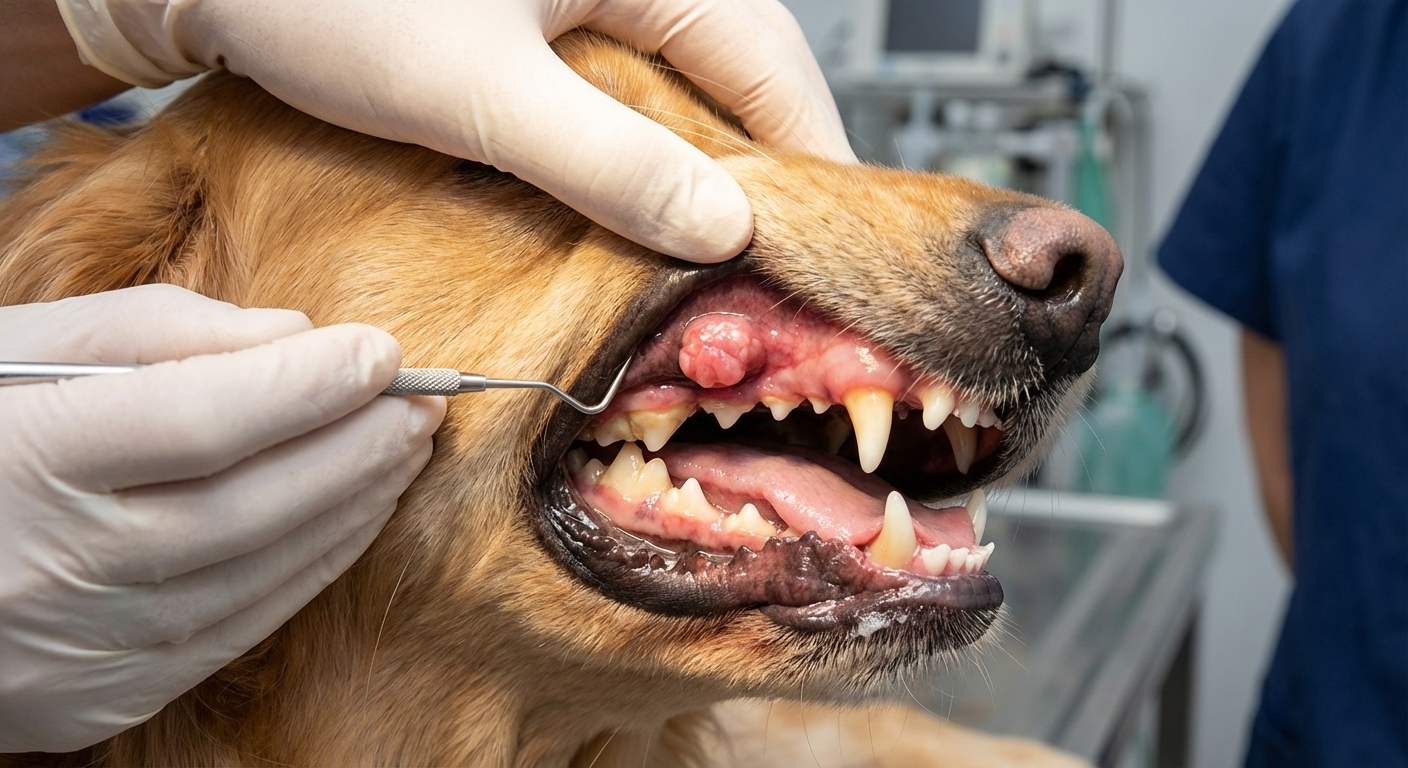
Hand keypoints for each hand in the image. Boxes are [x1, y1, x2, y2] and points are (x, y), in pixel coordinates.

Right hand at [0, 285, 444, 751]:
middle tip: (419, 403)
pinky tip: (350, 520)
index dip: (309, 383)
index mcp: (27, 457)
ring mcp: (82, 646)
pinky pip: (236, 631)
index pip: (203, 416)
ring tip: (400, 453)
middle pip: (250, 502)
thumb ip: (156, 332)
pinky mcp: (100, 698)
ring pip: (258, 573)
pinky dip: (308, 572)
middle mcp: (58, 564)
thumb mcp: (19, 351)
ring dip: (349, 509)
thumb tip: (294, 335)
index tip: (381, 350)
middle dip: (354, 446)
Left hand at [54, 0, 854, 261]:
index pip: (775, 62)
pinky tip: (638, 201)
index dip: (811, 161)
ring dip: (701, 166)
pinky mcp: (546, 16)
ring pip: (686, 83)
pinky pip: (627, 85)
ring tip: (717, 249)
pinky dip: (642, 148)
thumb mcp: (480, 95)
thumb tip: (720, 227)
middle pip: (741, 73)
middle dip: (762, 171)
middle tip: (778, 266)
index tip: (833, 248)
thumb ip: (610, 162)